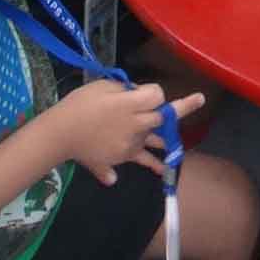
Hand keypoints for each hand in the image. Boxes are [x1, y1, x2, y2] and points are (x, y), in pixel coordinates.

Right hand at [52, 78, 196, 183]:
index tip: (147, 92)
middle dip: (178, 110)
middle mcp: (136, 125)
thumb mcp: (102, 86)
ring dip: (169, 140)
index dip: (155, 93)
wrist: (61, 133)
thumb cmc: (80, 104)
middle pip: (163, 117)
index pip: (157, 96)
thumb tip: (139, 95)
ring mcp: (131, 143)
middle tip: (199, 99)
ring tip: (184, 143)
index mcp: (130, 104)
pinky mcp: (122, 157)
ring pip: (156, 140)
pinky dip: (153, 166)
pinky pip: (142, 161)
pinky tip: (164, 172)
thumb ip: (125, 90)